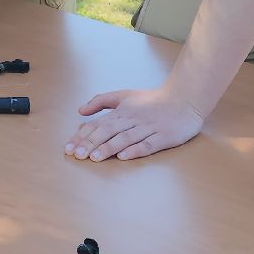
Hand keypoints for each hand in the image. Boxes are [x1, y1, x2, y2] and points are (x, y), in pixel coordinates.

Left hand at [65, 85, 204, 162]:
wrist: (184, 99)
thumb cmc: (152, 100)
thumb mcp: (124, 95)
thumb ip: (101, 101)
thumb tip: (80, 110)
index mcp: (123, 110)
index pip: (99, 123)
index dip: (83, 136)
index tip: (69, 147)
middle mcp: (133, 119)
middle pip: (109, 131)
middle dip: (91, 143)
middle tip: (77, 155)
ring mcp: (149, 128)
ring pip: (126, 138)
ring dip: (109, 147)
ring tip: (95, 158)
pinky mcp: (163, 137)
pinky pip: (147, 145)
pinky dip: (135, 150)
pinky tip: (123, 157)